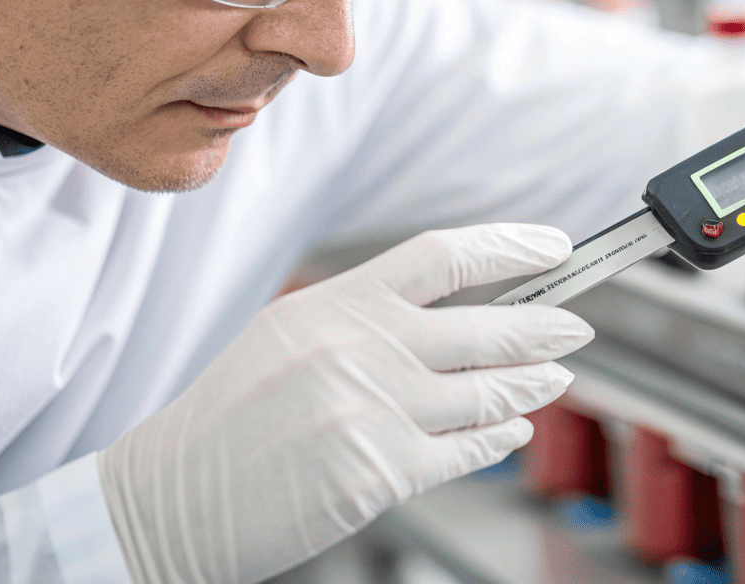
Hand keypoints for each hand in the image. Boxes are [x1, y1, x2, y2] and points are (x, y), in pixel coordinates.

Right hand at [97, 224, 589, 583]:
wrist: (167, 499)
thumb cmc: (223, 423)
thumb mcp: (287, 339)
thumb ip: (367, 323)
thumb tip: (451, 317)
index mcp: (334, 304)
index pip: (444, 255)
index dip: (510, 246)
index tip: (552, 246)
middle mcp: (360, 349)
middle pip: (485, 325)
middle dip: (546, 324)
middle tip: (577, 323)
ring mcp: (374, 411)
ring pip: (488, 391)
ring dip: (534, 382)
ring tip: (556, 376)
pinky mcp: (380, 473)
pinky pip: (466, 449)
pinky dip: (499, 436)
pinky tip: (512, 430)